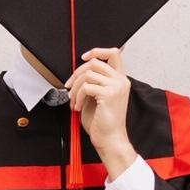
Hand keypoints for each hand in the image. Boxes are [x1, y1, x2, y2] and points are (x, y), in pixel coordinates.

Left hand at [66, 48, 134, 178]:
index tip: (83, 57)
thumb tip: (80, 72)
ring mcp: (116, 86)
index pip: (114, 53)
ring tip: (73, 101)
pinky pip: (86, 87)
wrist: (110, 139)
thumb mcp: (97, 97)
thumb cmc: (103, 122)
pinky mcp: (108, 94)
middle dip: (77, 73)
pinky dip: (77, 96)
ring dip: (75, 88)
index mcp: (120, 80)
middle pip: (95, 62)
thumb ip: (93, 83)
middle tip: (69, 86)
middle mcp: (121, 81)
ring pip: (88, 74)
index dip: (97, 51)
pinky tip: (78, 106)